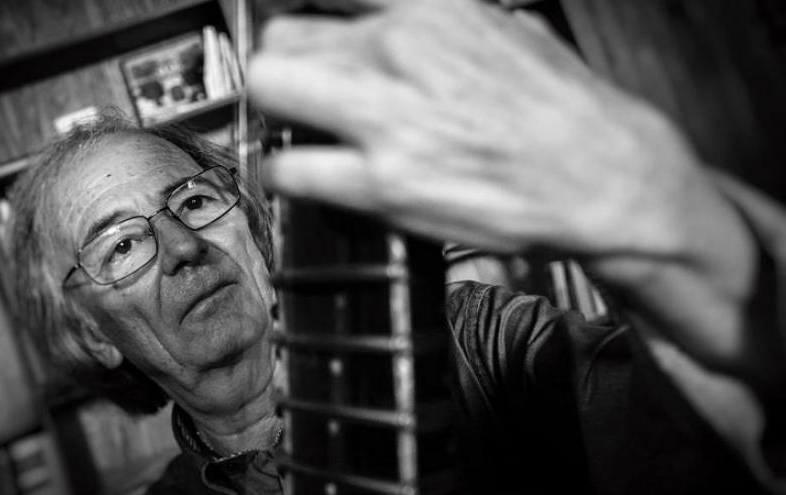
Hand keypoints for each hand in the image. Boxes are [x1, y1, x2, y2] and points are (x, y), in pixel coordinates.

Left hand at [249, 0, 700, 260]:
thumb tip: (394, 20)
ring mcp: (385, 116)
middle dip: (287, 62)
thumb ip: (434, 19)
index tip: (301, 28)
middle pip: (283, 36)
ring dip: (277, 109)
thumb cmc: (561, 108)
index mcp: (428, 7)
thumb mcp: (501, 26)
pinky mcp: (381, 183)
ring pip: (270, 87)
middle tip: (303, 86)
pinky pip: (287, 166)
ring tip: (301, 126)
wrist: (603, 174)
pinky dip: (287, 171)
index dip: (304, 11)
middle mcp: (398, 50)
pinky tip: (307, 173)